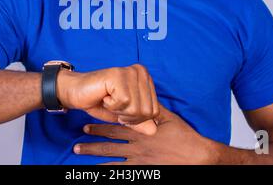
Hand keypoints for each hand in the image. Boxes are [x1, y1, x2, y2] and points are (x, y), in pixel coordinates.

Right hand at [57, 64, 159, 135]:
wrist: (76, 93)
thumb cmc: (100, 102)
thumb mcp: (124, 116)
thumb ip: (140, 122)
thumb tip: (154, 130)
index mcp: (146, 79)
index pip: (154, 111)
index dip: (137, 119)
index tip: (122, 109)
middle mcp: (141, 72)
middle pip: (147, 111)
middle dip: (128, 116)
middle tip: (114, 104)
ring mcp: (130, 72)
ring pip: (136, 107)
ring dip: (119, 110)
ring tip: (109, 99)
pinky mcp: (119, 75)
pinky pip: (123, 101)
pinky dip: (112, 105)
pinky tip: (105, 95)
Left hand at [73, 104, 217, 164]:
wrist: (196, 155)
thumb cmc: (183, 135)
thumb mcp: (168, 116)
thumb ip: (152, 107)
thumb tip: (142, 95)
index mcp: (140, 131)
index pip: (114, 128)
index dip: (99, 127)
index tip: (85, 127)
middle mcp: (136, 146)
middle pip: (109, 146)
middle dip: (91, 145)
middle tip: (76, 147)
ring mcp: (139, 161)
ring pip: (112, 162)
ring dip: (96, 161)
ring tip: (83, 160)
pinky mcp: (145, 172)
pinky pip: (123, 175)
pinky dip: (111, 175)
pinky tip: (99, 176)